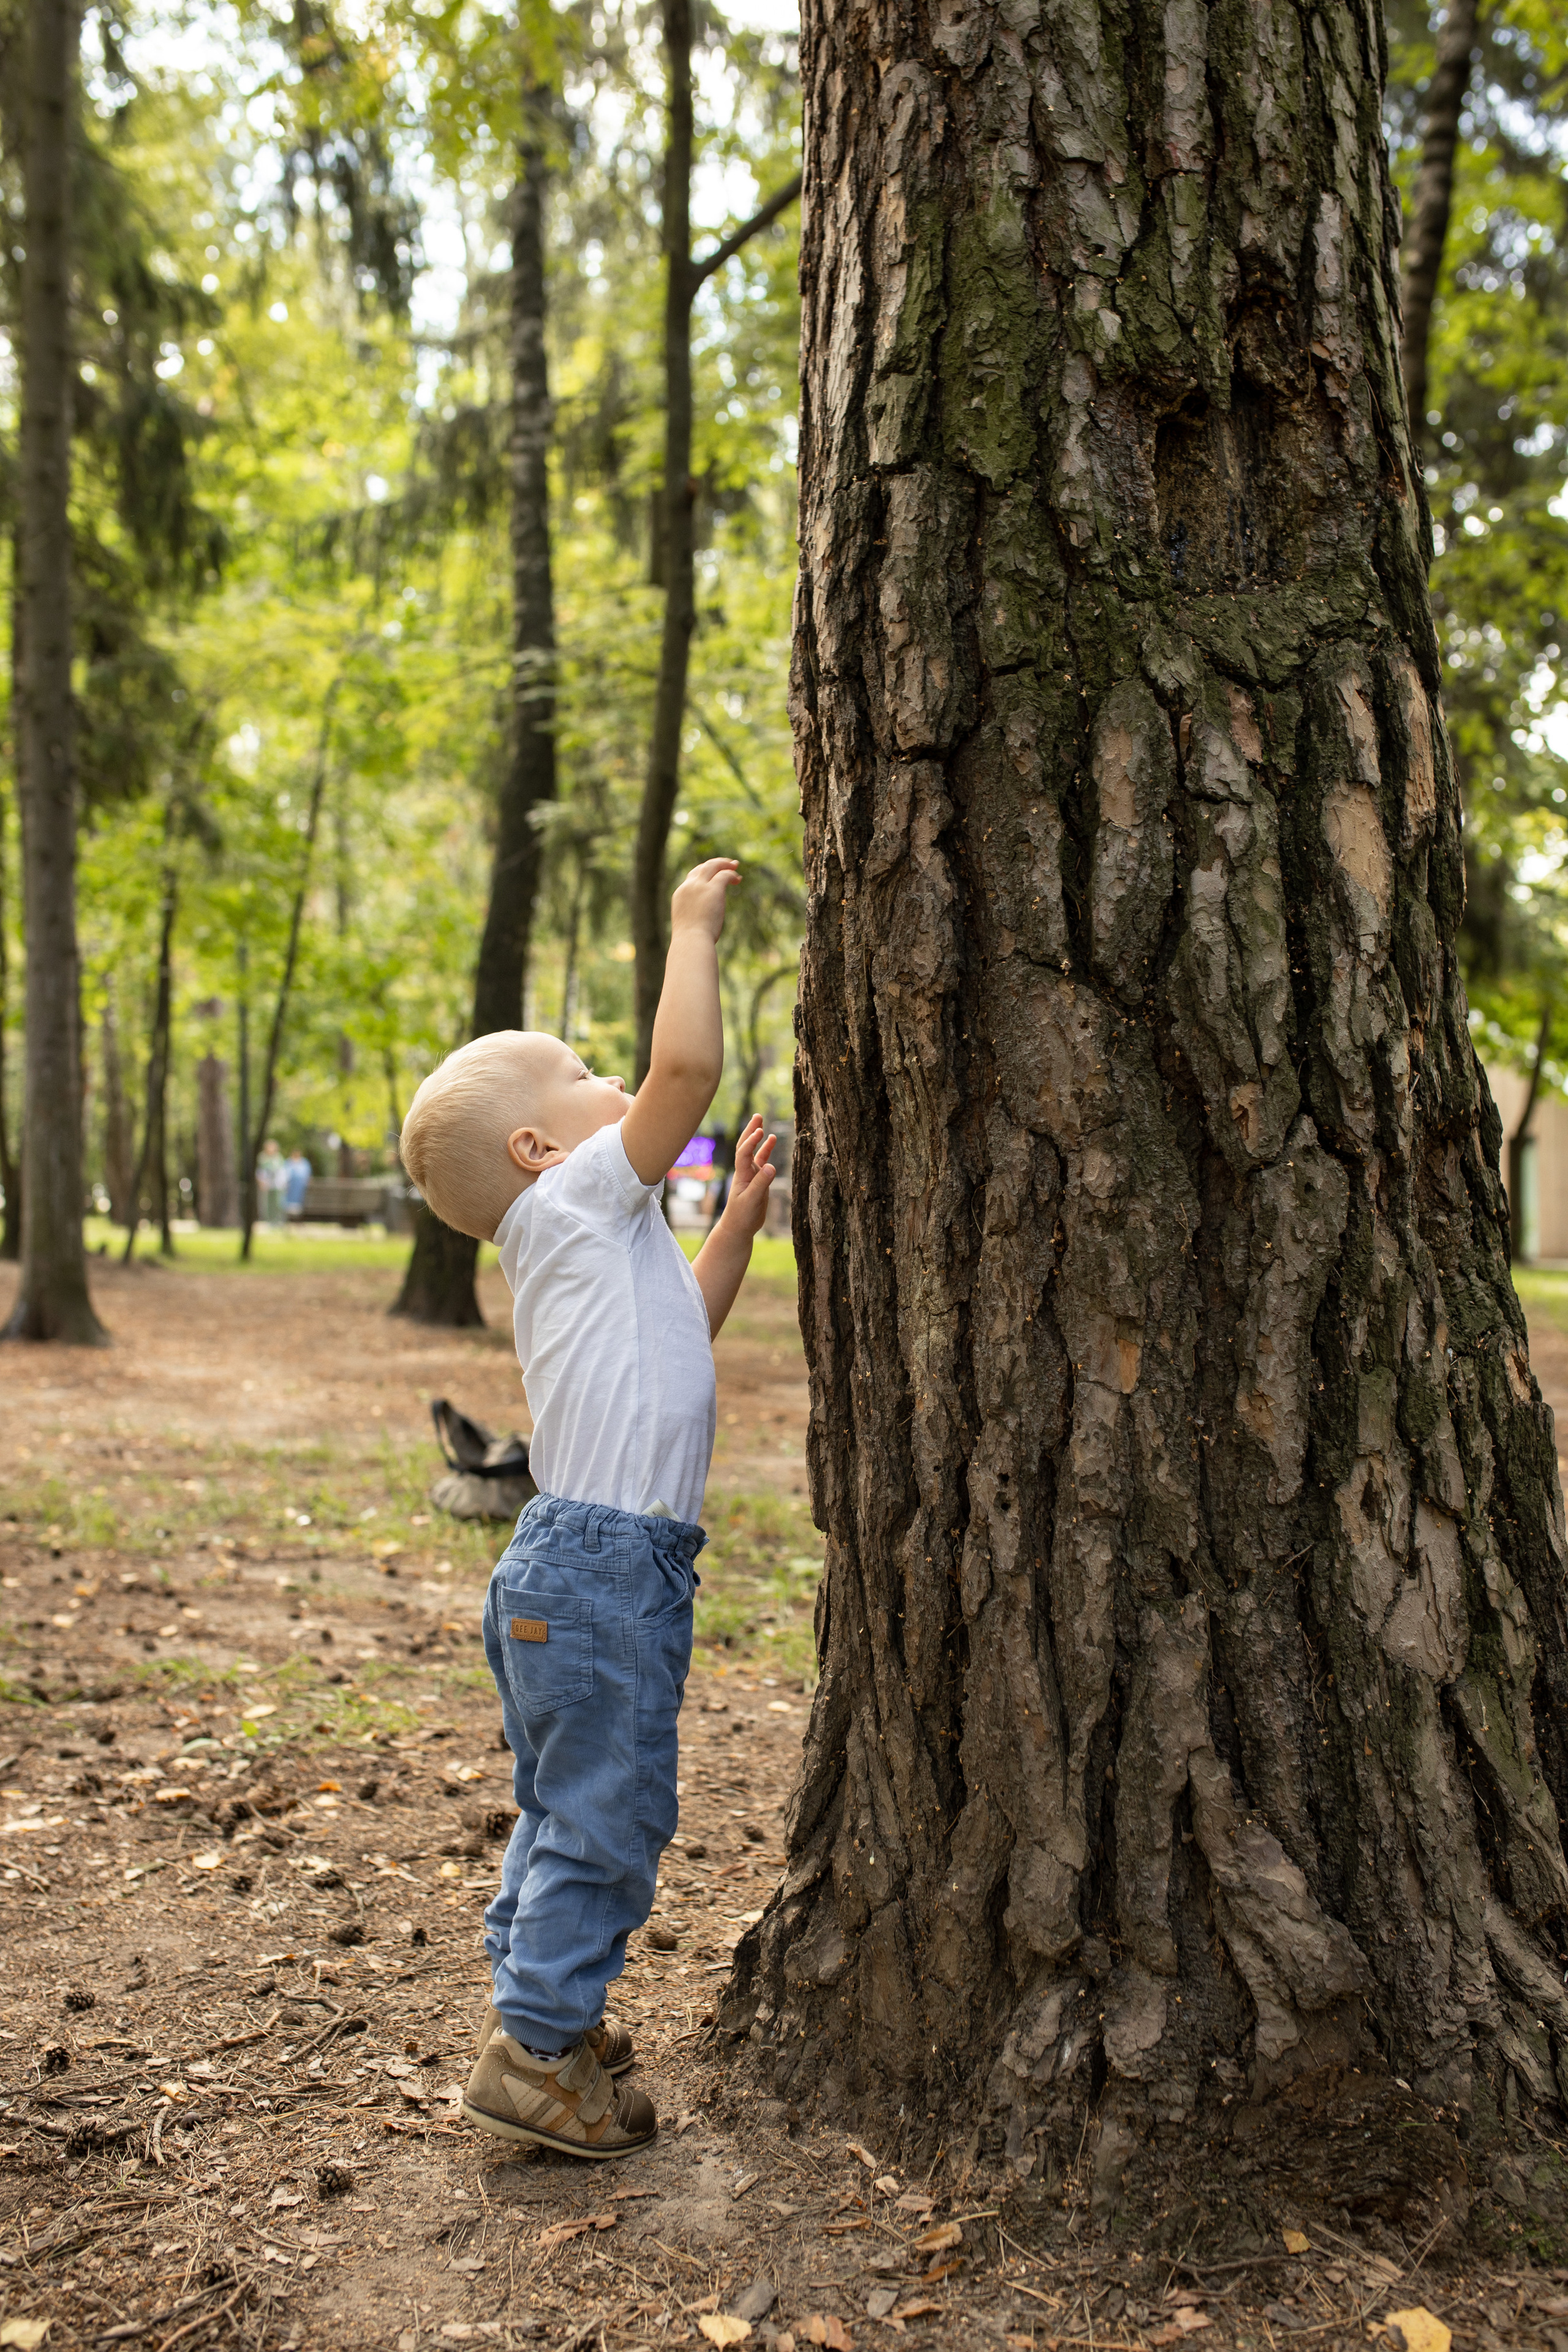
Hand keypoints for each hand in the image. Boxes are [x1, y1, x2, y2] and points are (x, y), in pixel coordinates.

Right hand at [670, 858, 740, 944]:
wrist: (691, 941)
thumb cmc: (690, 940)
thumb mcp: (689, 923)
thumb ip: (695, 915)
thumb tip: (704, 921)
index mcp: (681, 894)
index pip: (692, 877)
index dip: (705, 874)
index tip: (714, 875)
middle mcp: (689, 887)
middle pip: (702, 867)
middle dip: (716, 864)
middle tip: (728, 864)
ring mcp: (700, 886)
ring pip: (713, 866)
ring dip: (725, 864)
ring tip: (735, 866)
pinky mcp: (713, 889)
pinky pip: (725, 875)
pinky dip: (732, 874)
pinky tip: (738, 880)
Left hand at [719, 1114, 776, 1241]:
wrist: (738, 1227)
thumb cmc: (742, 1216)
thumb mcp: (752, 1201)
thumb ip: (761, 1184)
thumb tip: (770, 1166)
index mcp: (741, 1175)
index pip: (744, 1153)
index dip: (751, 1142)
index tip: (760, 1132)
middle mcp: (745, 1172)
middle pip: (745, 1146)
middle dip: (750, 1131)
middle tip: (757, 1116)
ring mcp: (751, 1175)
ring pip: (754, 1152)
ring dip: (757, 1138)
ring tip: (762, 1124)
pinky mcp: (758, 1181)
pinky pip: (762, 1162)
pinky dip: (766, 1151)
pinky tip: (772, 1141)